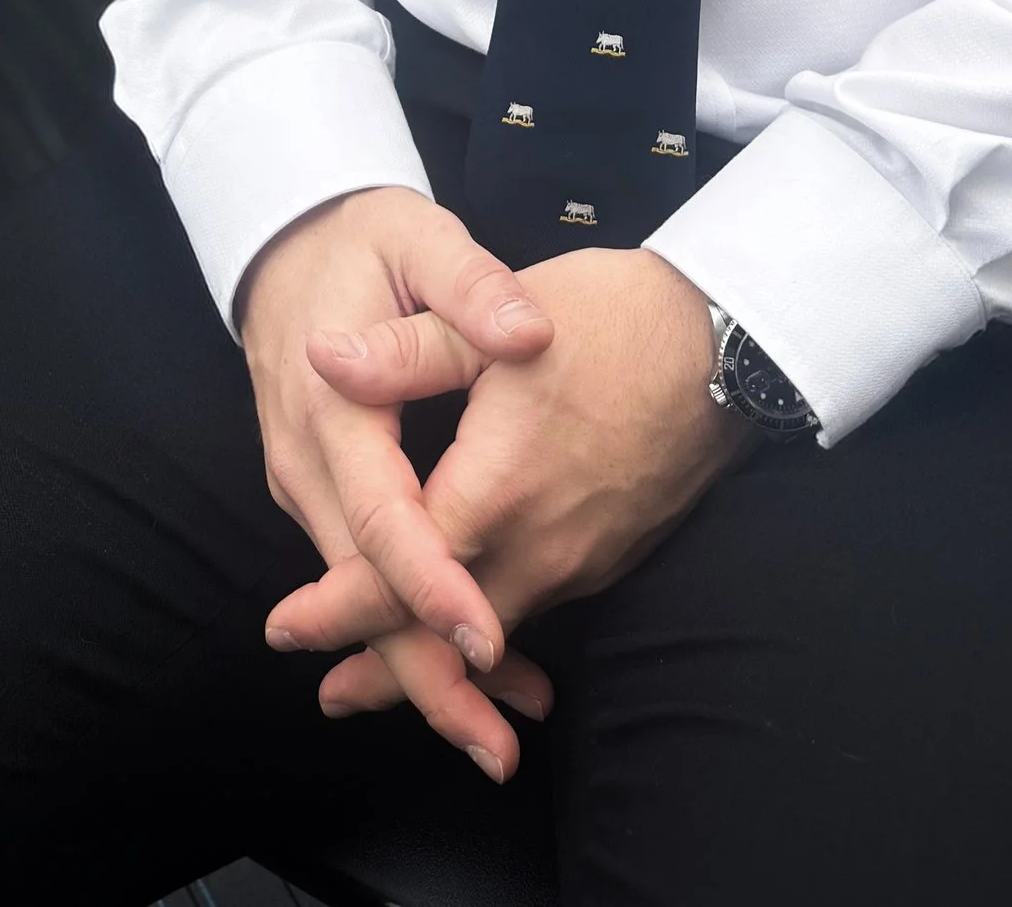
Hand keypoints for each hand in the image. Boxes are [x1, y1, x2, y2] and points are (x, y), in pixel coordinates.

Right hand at [238, 186, 557, 779]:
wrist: (283, 242)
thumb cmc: (359, 238)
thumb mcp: (417, 236)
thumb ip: (469, 288)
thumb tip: (525, 332)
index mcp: (334, 405)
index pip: (383, 515)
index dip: (432, 584)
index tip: (485, 638)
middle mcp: (310, 464)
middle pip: (364, 589)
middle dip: (426, 673)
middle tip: (495, 746)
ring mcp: (309, 487)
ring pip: (364, 596)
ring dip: (425, 665)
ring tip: (501, 729)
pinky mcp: (323, 497)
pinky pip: (366, 576)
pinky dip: (411, 629)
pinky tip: (472, 666)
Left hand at [265, 248, 750, 722]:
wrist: (726, 344)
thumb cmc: (611, 320)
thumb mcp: (500, 318)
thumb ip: (407, 352)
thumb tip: (321, 358)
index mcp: (497, 490)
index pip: (401, 577)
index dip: (338, 610)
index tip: (285, 630)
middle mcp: (540, 545)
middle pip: (447, 636)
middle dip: (383, 670)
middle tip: (330, 693)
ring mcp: (581, 558)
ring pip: (495, 631)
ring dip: (438, 658)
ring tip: (382, 676)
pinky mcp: (609, 555)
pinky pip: (535, 609)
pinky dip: (492, 633)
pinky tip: (475, 630)